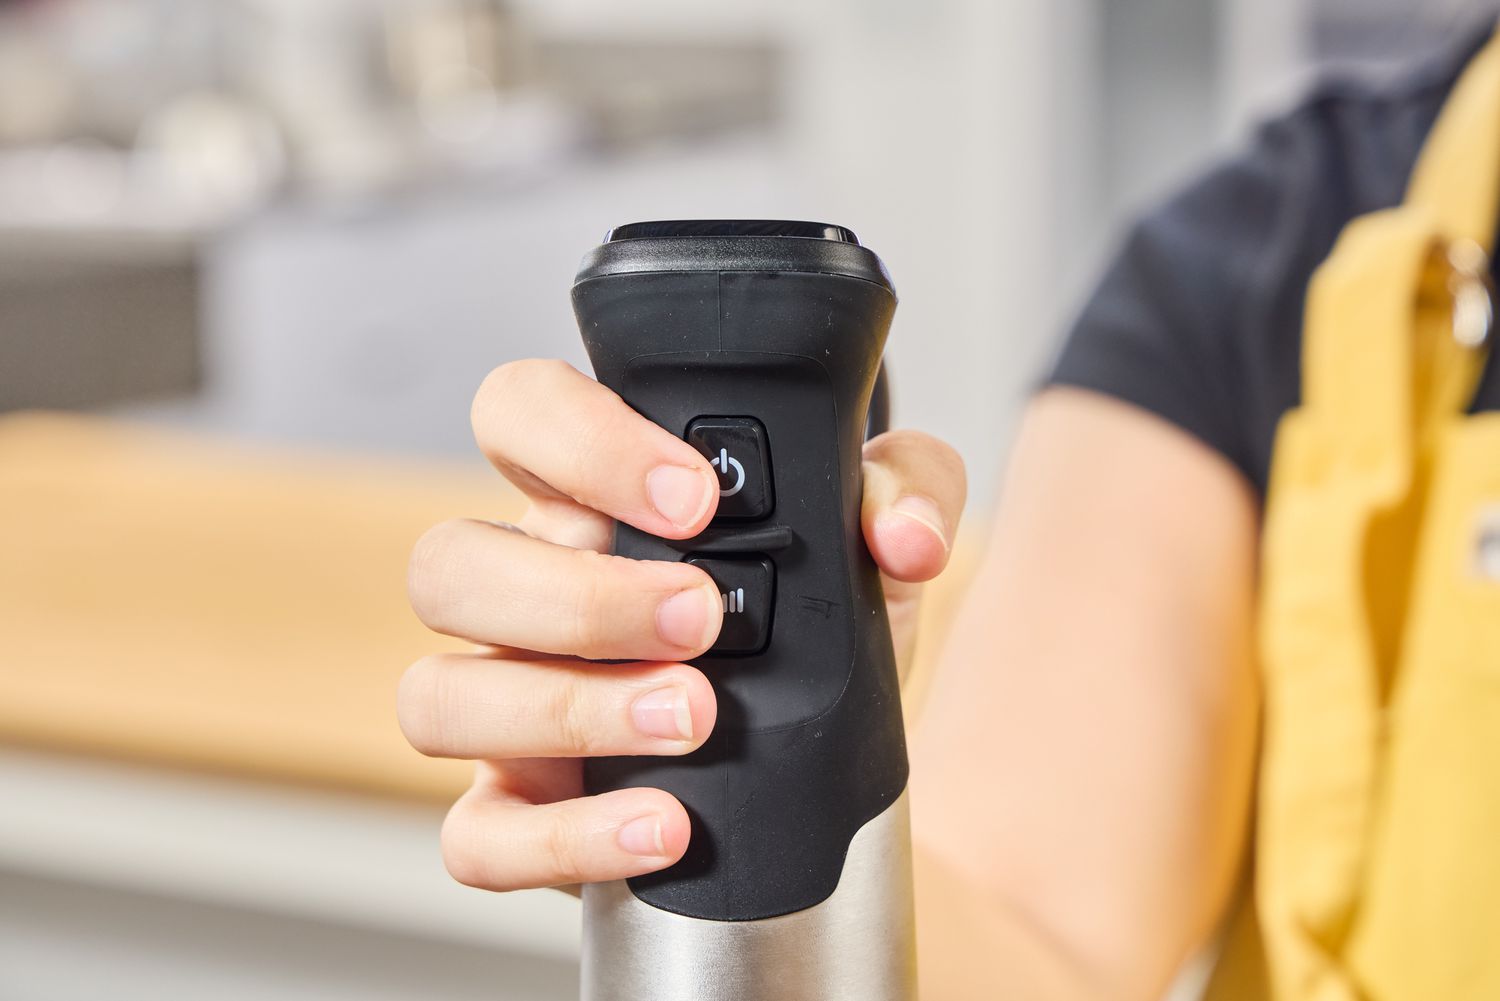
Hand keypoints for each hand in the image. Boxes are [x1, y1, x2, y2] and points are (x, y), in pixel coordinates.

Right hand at [400, 359, 965, 892]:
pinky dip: (564, 840)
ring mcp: (507, 707)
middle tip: (701, 618)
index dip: (577, 441)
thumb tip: (904, 533)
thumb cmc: (814, 635)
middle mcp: (526, 597)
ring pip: (437, 696)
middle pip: (448, 564)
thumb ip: (906, 493)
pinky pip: (479, 838)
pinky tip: (665, 827)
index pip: (516, 415)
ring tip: (695, 719)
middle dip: (579, 595)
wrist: (829, 776)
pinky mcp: (518, 814)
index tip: (693, 496)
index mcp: (588, 501)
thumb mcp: (873, 544)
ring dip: (567, 708)